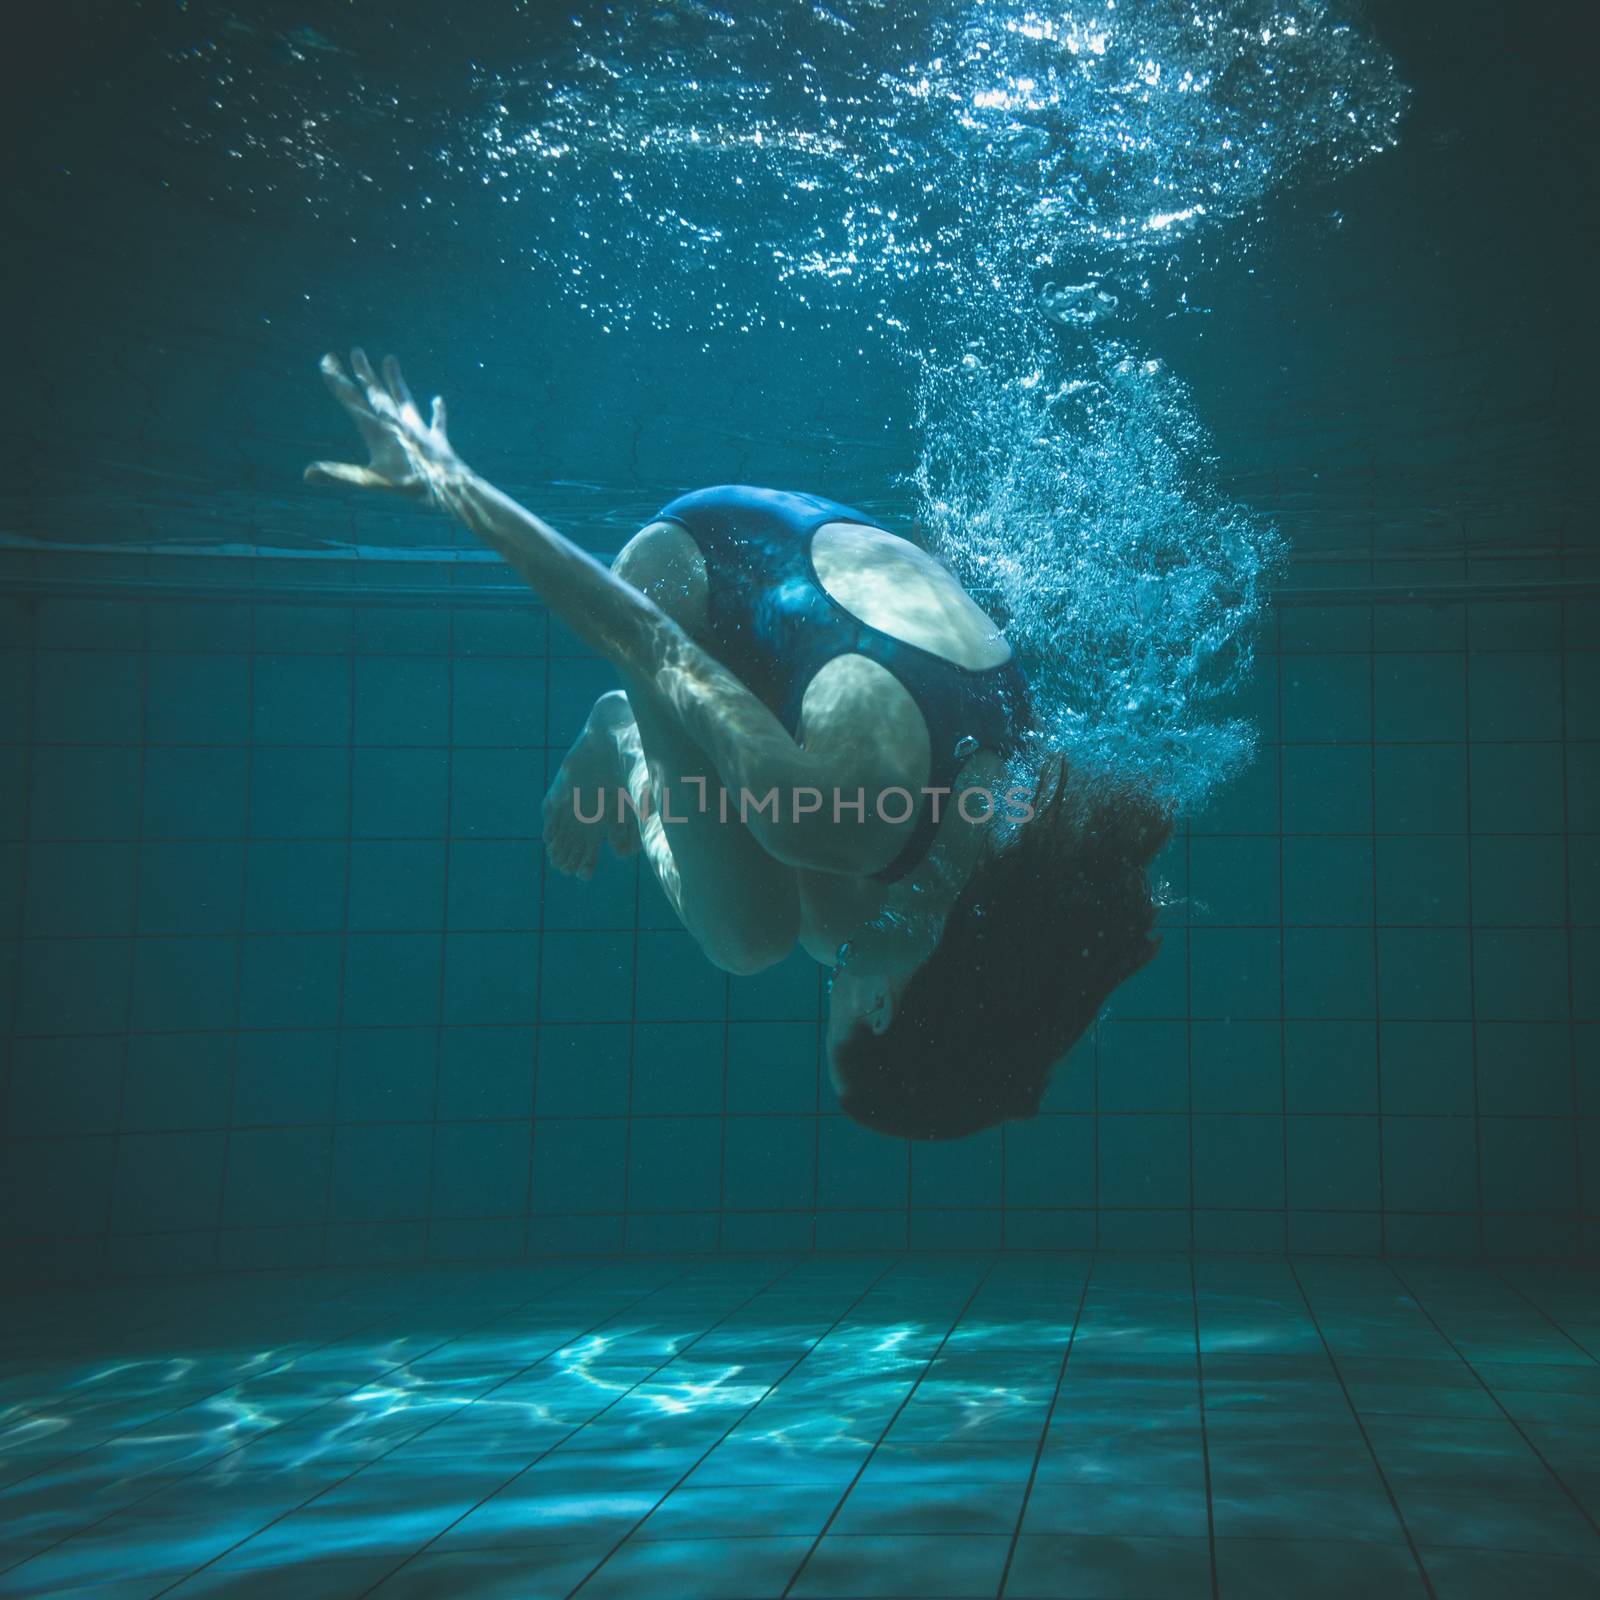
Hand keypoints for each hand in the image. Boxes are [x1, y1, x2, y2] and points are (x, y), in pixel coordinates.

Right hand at [304, 349, 458, 498]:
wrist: (447, 484)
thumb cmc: (409, 484)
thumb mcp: (370, 481)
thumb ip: (339, 475)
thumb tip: (305, 474)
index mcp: (378, 430)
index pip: (352, 400)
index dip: (338, 381)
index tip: (328, 361)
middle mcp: (397, 423)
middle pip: (377, 394)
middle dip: (365, 374)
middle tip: (356, 351)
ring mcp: (418, 429)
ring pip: (405, 399)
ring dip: (396, 381)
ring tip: (391, 359)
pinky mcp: (437, 439)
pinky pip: (436, 422)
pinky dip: (437, 412)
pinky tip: (437, 399)